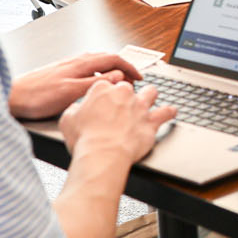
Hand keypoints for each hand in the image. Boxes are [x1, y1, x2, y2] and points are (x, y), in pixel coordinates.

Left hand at [9, 51, 142, 120]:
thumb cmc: (38, 96)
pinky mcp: (61, 73)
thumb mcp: (72, 92)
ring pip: (96, 64)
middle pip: (106, 59)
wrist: (13, 96)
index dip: (130, 67)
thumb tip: (118, 76)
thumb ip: (96, 83)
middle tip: (132, 82)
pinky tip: (95, 86)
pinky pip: (87, 70)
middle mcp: (75, 61)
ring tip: (117, 85)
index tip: (139, 77)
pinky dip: (98, 75)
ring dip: (111, 72)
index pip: (113, 58)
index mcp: (81, 63)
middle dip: (123, 69)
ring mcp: (68, 66)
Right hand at [58, 77, 172, 172]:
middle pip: (128, 87)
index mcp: (102, 89)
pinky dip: (169, 111)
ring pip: (150, 92)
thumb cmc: (85, 139)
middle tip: (121, 106)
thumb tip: (76, 109)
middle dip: (125, 95)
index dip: (104, 94)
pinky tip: (170, 112)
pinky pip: (167, 112)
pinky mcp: (151, 121)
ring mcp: (140, 106)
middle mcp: (123, 93)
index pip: (105, 84)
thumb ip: (74, 110)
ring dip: (149, 96)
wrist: (103, 154)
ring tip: (148, 101)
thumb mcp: (67, 120)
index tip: (103, 102)